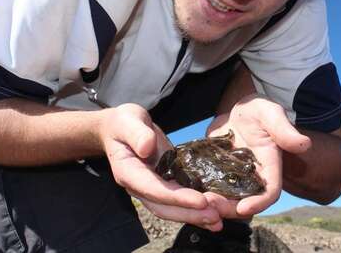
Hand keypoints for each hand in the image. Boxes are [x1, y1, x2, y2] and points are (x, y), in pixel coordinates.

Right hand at [98, 103, 222, 230]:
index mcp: (129, 173)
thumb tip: (147, 147)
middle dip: (191, 213)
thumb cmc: (123, 123)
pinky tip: (217, 210)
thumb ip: (137, 133)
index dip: (177, 198)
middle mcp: (140, 187)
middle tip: (217, 217)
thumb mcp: (128, 121)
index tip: (200, 201)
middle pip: (165, 207)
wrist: (120, 129)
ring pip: (174, 209)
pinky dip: (198, 207)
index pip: (154, 189)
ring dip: (197, 215)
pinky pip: (181, 199)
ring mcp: (153, 188)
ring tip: (220, 219)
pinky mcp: (165, 183)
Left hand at [205, 95, 310, 217]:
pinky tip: (186, 193)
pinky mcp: (216, 175)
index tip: (242, 209)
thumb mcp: (270, 113)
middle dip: (227, 208)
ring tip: (196, 202)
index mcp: (270, 167)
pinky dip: (199, 194)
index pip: (270, 192)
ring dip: (211, 204)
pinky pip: (208, 189)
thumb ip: (284, 128)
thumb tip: (304, 143)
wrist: (236, 111)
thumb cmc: (258, 111)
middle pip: (243, 201)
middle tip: (209, 205)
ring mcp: (233, 179)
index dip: (258, 203)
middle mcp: (253, 178)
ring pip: (224, 199)